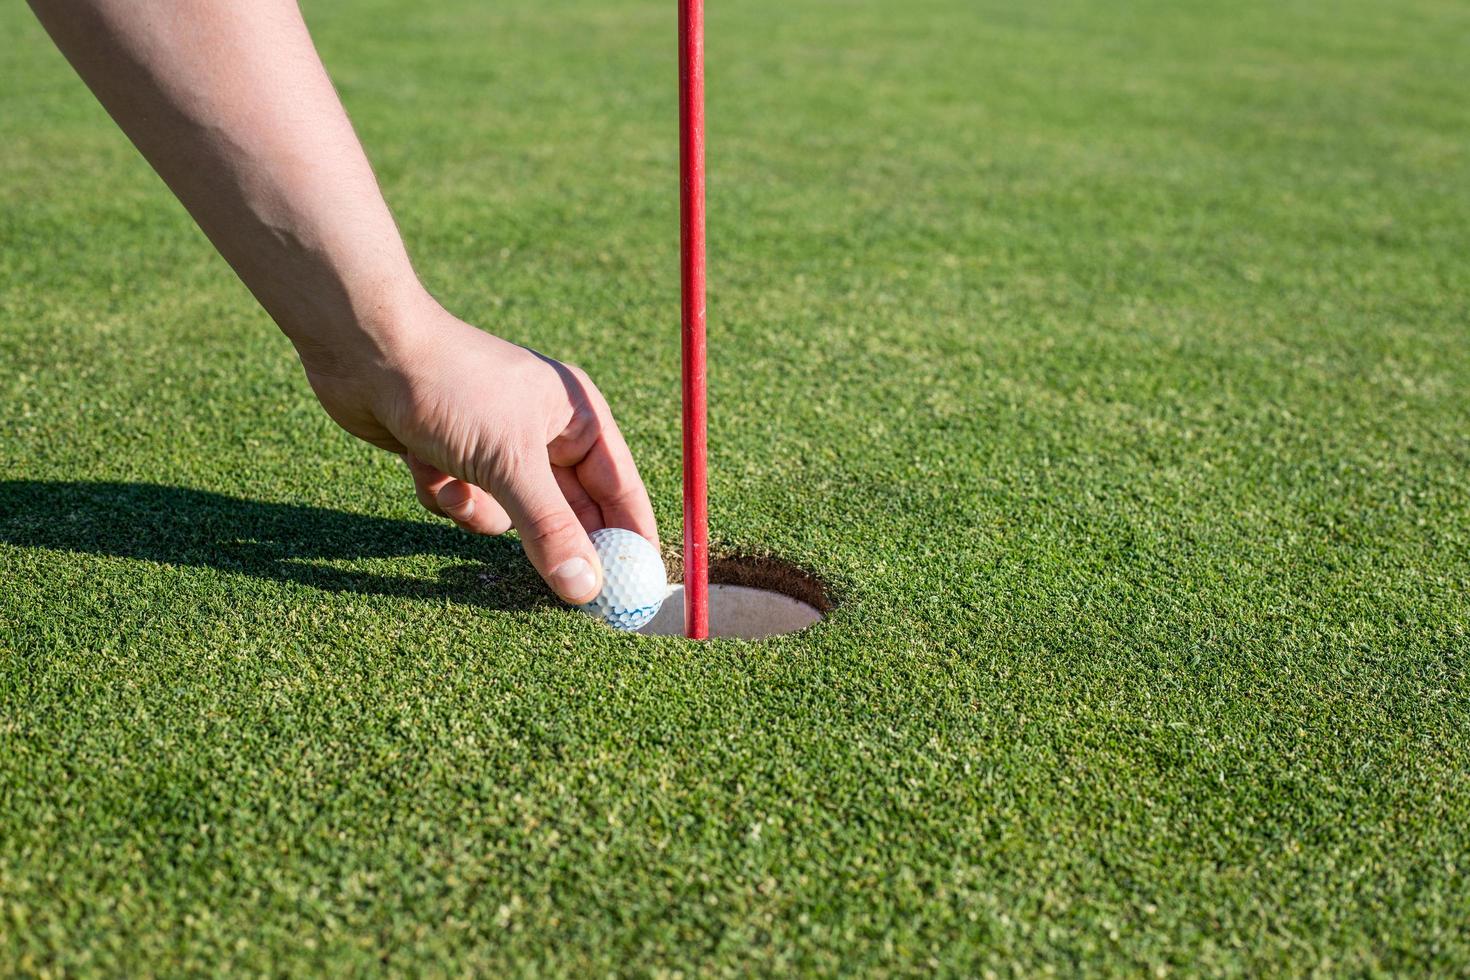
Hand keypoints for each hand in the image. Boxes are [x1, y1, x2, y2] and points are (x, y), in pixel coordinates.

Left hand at [302, 297, 657, 604]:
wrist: (363, 350)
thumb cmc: (450, 386)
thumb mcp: (509, 464)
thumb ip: (551, 529)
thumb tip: (587, 588)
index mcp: (576, 416)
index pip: (620, 489)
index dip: (630, 539)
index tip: (637, 589)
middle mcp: (543, 432)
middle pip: (568, 510)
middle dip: (551, 539)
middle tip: (559, 589)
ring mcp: (498, 447)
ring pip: (510, 517)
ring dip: (480, 509)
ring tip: (457, 485)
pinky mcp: (456, 459)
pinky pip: (468, 505)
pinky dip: (445, 495)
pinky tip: (422, 464)